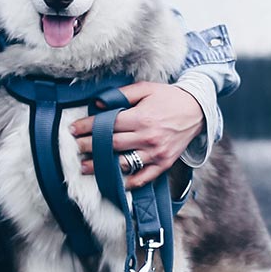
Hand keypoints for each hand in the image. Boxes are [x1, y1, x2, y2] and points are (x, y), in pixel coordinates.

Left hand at [68, 81, 202, 187]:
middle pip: (111, 145)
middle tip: (75, 148)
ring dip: (103, 166)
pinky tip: (116, 182)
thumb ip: (122, 95)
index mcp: (141, 118)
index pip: (108, 125)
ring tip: (86, 167)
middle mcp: (148, 137)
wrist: (197, 110)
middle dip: (89, 147)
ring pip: (124, 163)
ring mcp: (156, 152)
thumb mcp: (146, 89)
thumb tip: (99, 104)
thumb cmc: (168, 98)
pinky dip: (130, 182)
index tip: (73, 130)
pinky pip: (145, 176)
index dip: (87, 127)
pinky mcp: (164, 163)